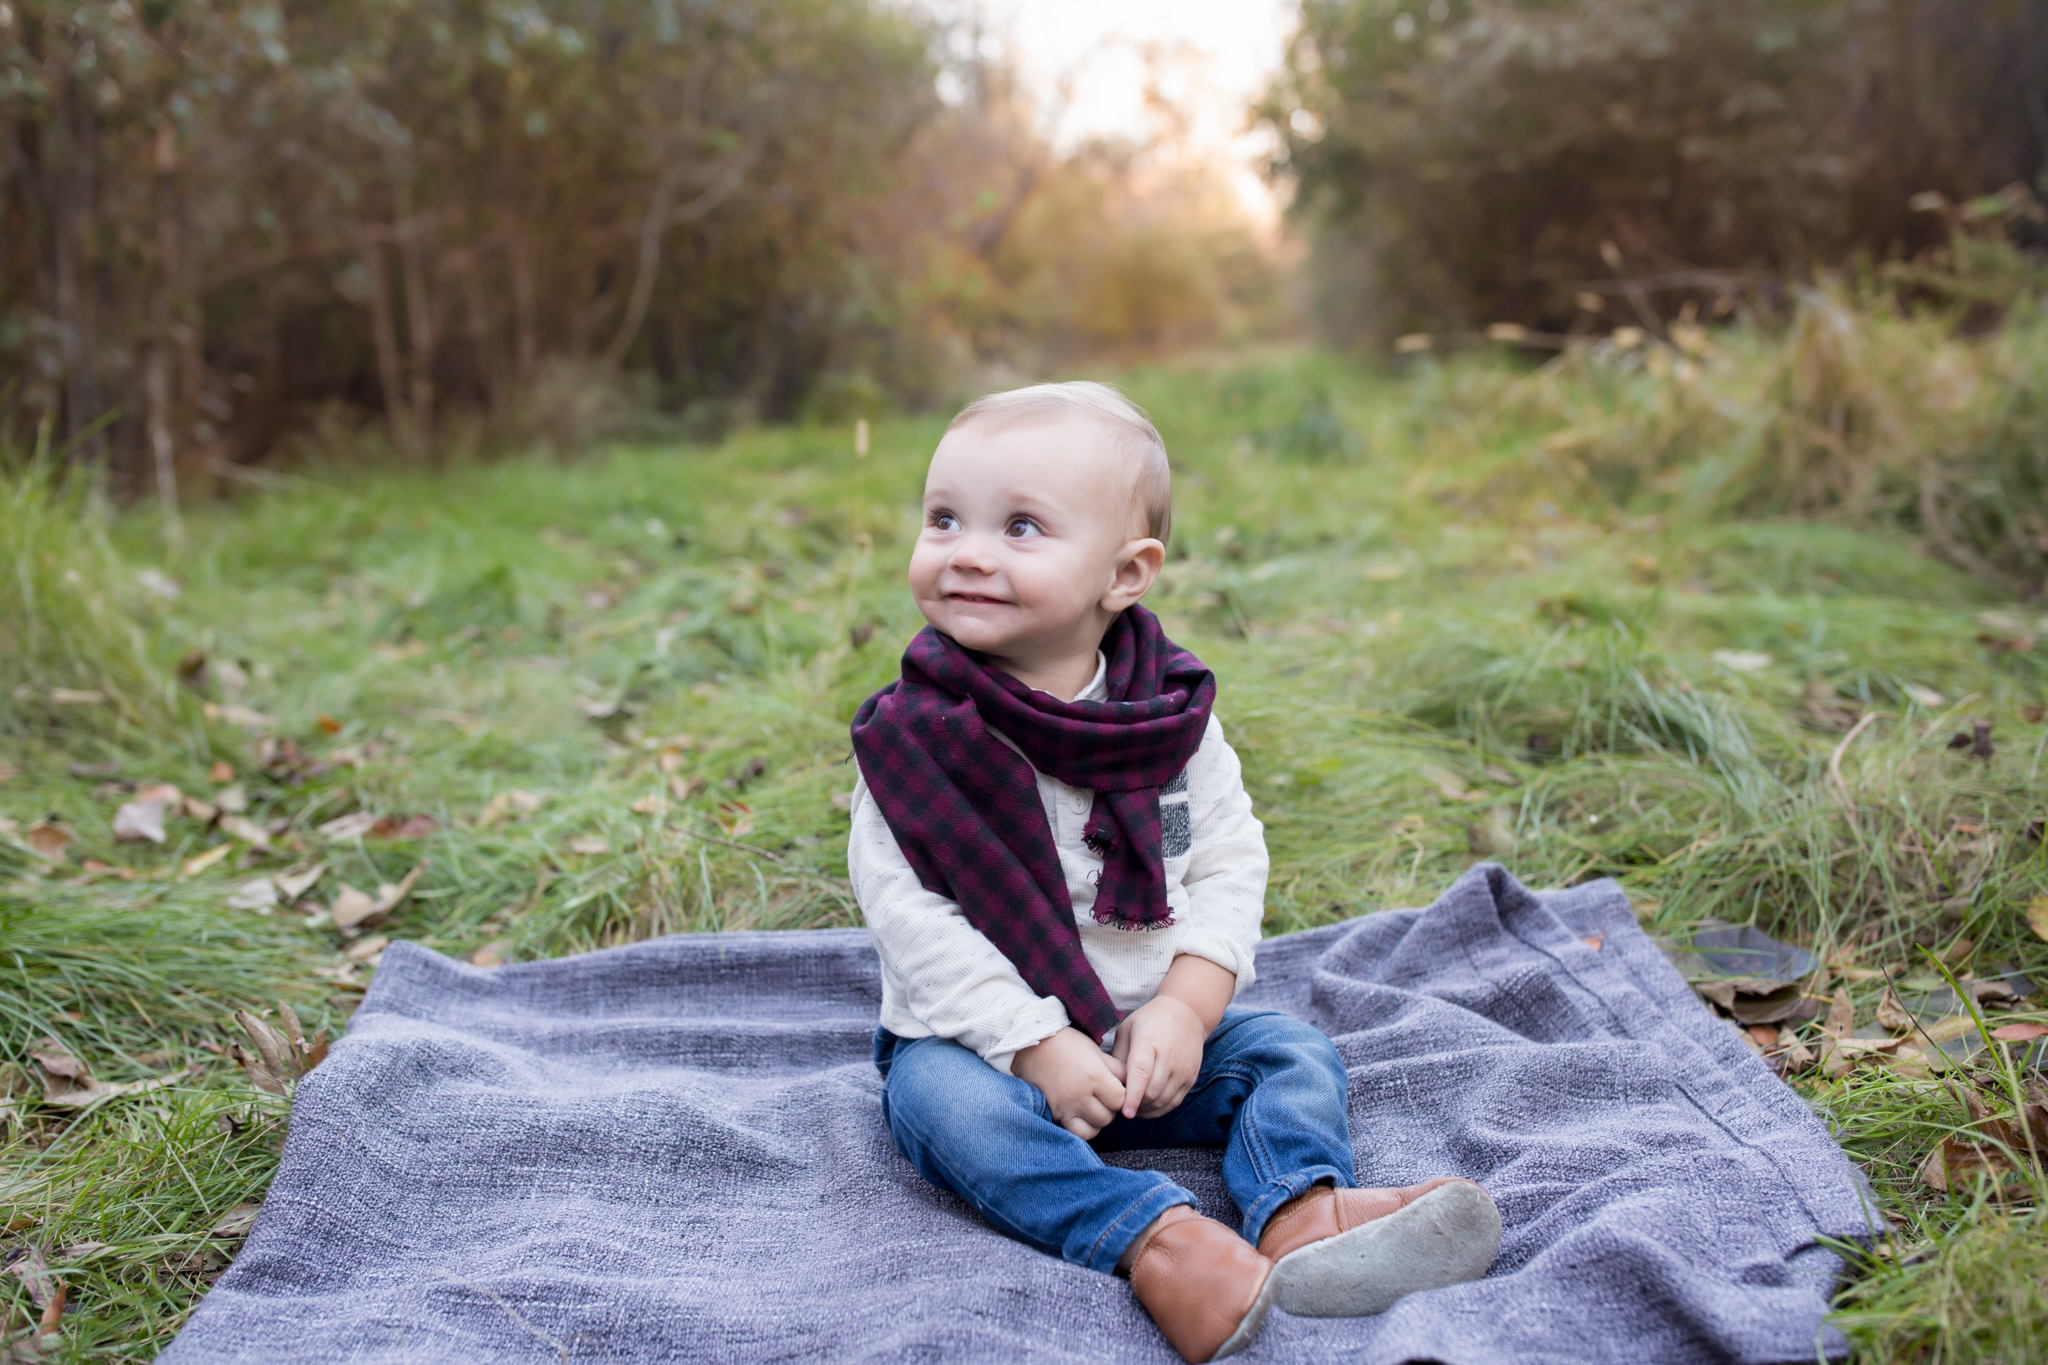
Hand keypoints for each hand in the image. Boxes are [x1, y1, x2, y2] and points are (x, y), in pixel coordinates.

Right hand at [1013, 1027, 1127, 1139]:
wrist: (1033, 1045)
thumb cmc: (1066, 1044)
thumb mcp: (1095, 1051)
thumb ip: (1115, 1068)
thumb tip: (1133, 1082)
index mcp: (1094, 1077)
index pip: (1121, 1100)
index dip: (1123, 1095)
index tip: (1117, 1088)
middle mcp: (1080, 1095)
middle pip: (1108, 1117)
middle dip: (1110, 1108)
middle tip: (1103, 1096)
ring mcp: (1066, 1107)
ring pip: (1094, 1129)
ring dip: (1097, 1120)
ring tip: (1093, 1106)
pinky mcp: (1055, 1113)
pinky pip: (1075, 1133)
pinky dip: (1082, 1128)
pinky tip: (1082, 1116)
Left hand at [1111, 994, 1208, 1118]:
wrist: (1187, 1013)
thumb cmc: (1150, 1021)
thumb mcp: (1127, 1029)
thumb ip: (1118, 1057)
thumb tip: (1111, 1084)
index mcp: (1149, 1042)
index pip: (1141, 1074)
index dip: (1133, 1095)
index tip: (1125, 1113)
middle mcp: (1170, 1057)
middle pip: (1152, 1092)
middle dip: (1136, 1104)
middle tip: (1121, 1105)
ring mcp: (1183, 1069)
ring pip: (1163, 1100)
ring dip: (1147, 1109)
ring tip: (1133, 1106)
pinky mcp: (1191, 1078)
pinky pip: (1174, 1102)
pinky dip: (1160, 1109)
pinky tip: (1147, 1106)